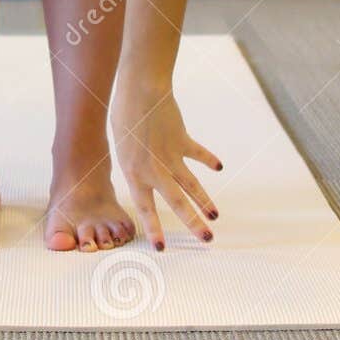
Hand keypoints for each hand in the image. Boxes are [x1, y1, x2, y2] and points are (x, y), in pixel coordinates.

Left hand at [112, 84, 221, 249]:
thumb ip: (135, 164)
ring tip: (216, 217)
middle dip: (193, 222)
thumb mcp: (122, 146)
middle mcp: (154, 168)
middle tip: (208, 239)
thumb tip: (143, 173)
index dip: (154, 229)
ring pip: (192, 184)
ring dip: (205, 200)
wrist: (140, 91)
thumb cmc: (123, 114)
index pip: (145, 208)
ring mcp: (170, 155)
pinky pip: (198, 154)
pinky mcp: (182, 140)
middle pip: (177, 202)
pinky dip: (208, 159)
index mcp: (134, 172)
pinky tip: (218, 167)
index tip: (162, 248)